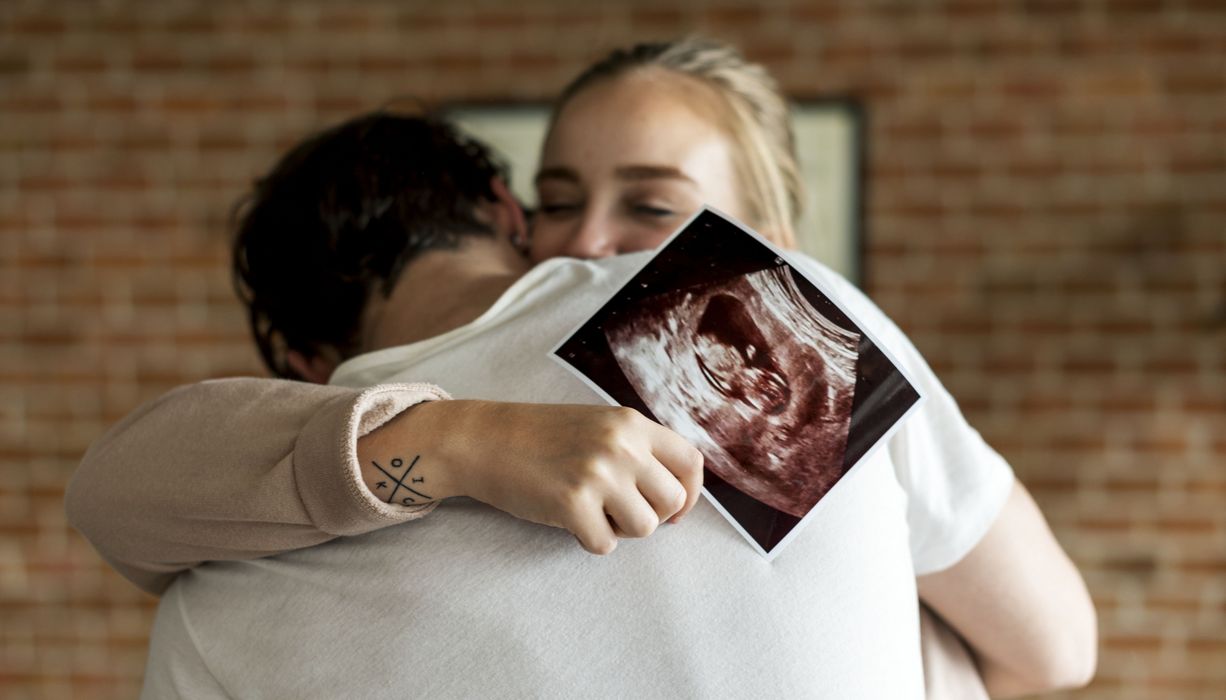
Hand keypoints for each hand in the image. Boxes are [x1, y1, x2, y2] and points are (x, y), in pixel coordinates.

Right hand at [357, 400, 703, 554]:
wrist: (484, 439)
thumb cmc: (540, 437)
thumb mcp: (598, 426)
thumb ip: (637, 449)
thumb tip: (677, 495)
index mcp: (631, 423)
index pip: (691, 463)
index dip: (690, 494)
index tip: (672, 510)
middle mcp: (622, 445)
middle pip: (671, 501)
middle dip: (650, 515)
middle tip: (618, 510)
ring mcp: (598, 473)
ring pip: (644, 527)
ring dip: (620, 529)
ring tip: (591, 511)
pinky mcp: (572, 503)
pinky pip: (605, 544)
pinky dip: (588, 539)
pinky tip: (568, 519)